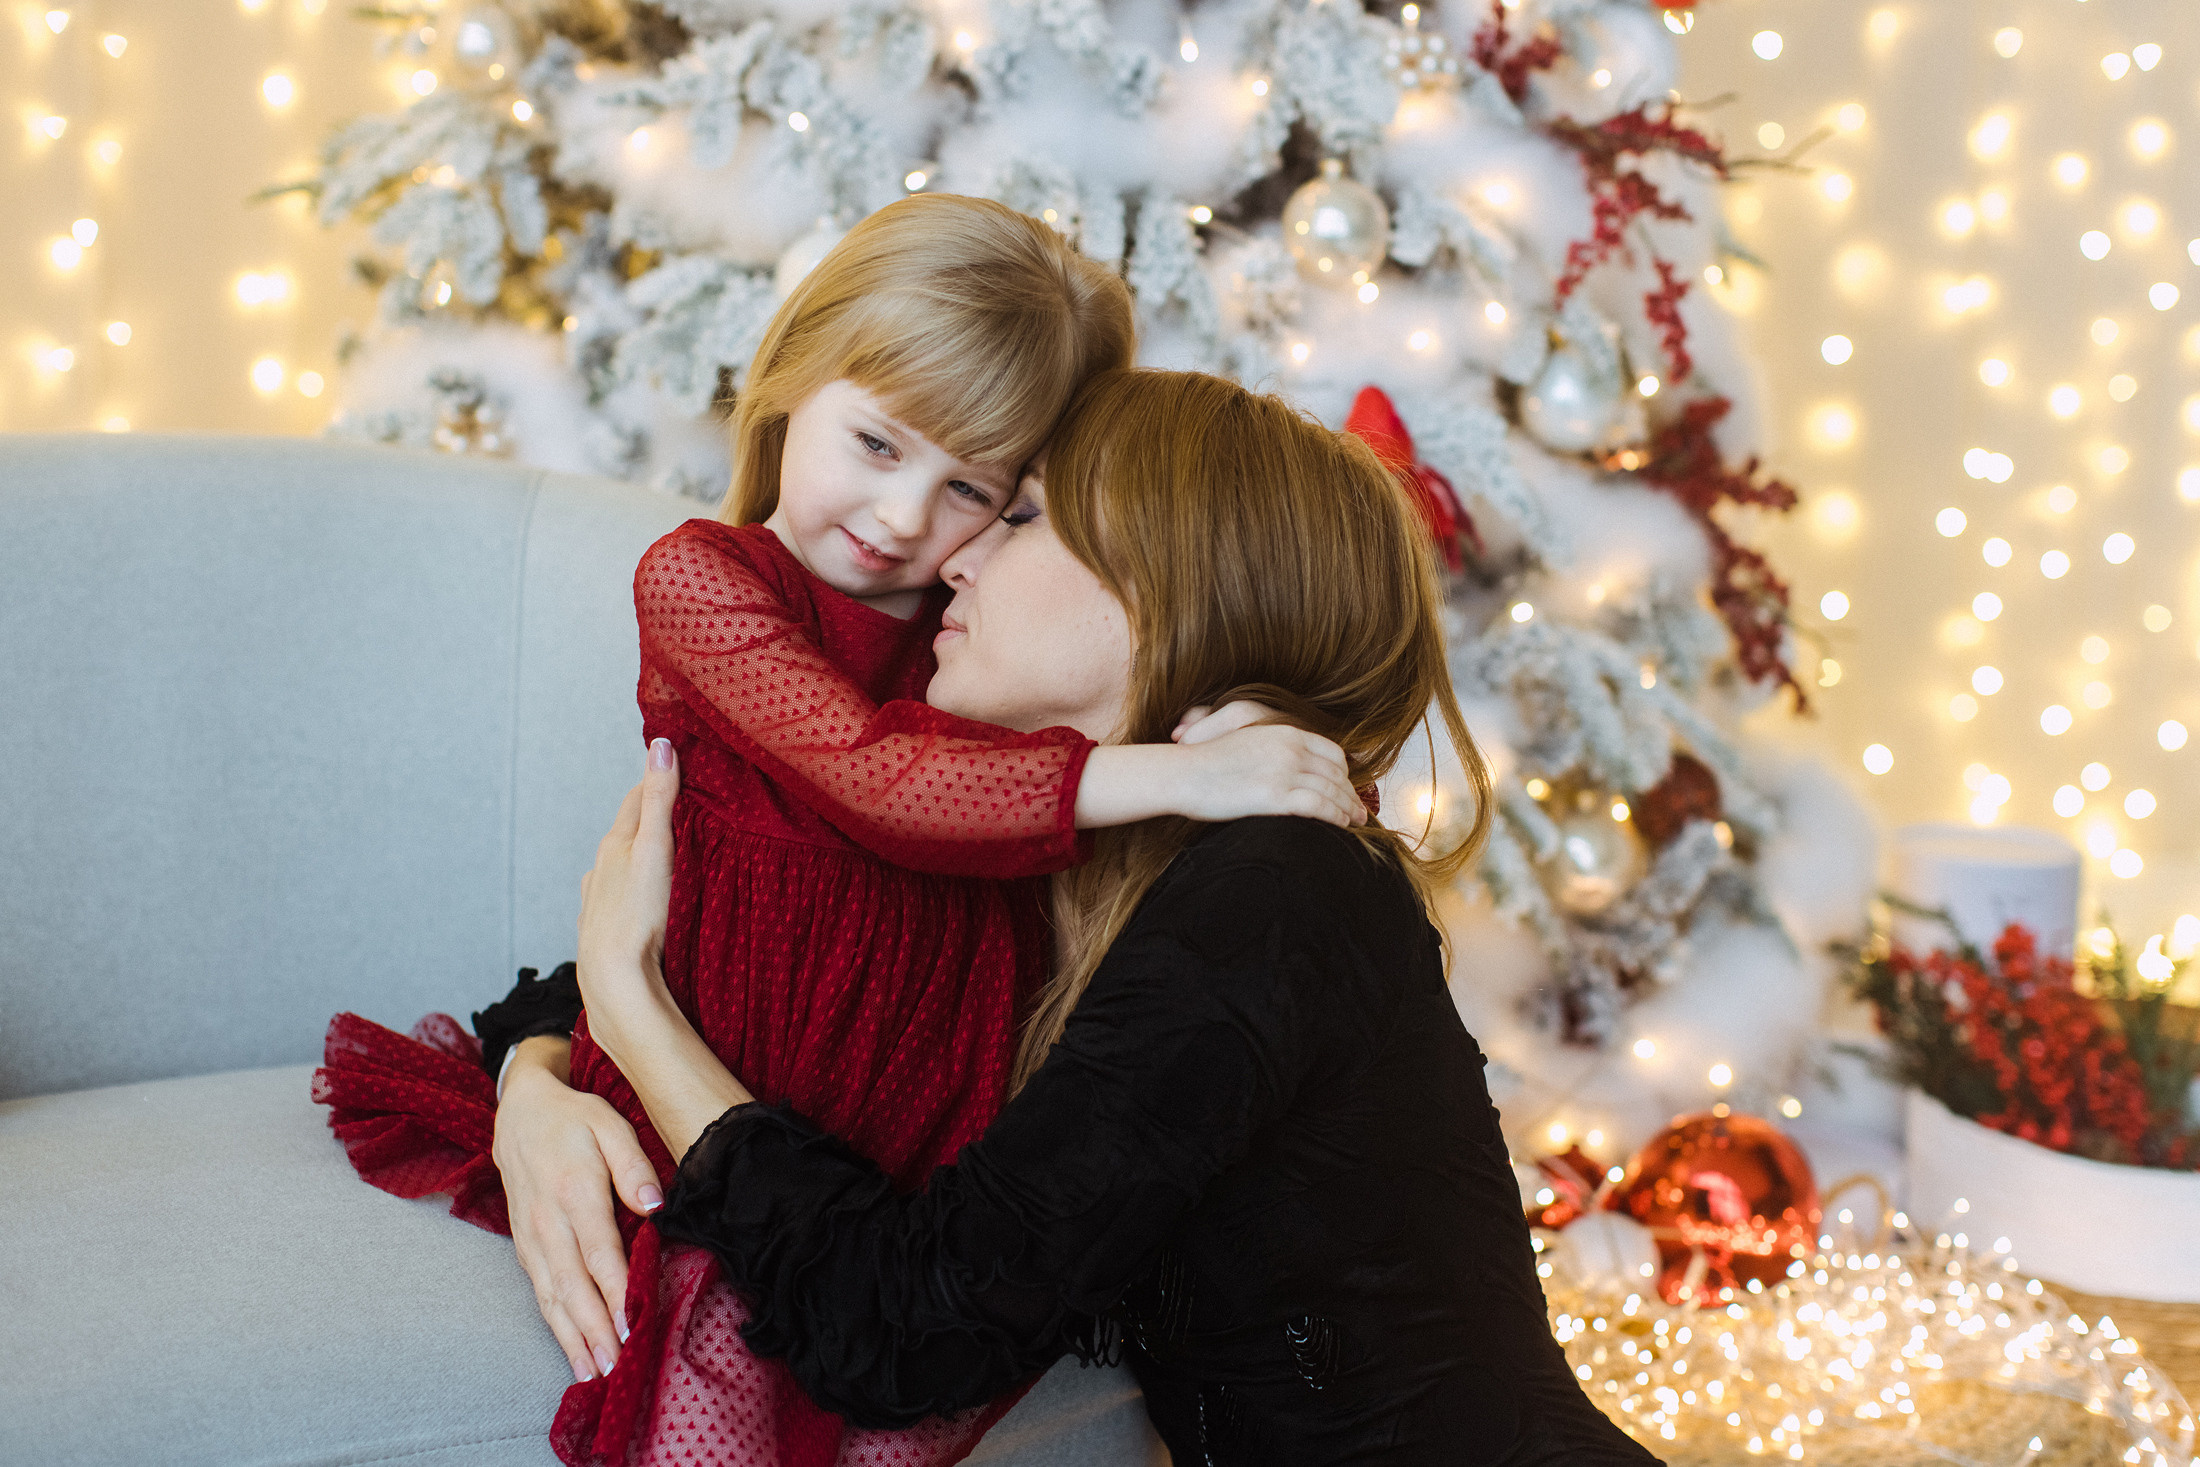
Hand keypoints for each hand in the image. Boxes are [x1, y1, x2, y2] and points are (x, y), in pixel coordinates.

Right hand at [492, 1036, 664, 1383]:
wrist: (519, 1113)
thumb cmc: (573, 1118)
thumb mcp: (609, 1123)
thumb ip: (633, 1165)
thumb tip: (656, 1206)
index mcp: (573, 1192)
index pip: (599, 1252)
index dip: (615, 1292)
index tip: (633, 1325)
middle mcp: (548, 1222)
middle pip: (574, 1286)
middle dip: (595, 1332)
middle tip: (616, 1368)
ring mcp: (532, 1239)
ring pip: (553, 1298)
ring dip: (574, 1340)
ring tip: (594, 1375)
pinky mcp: (525, 1248)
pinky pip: (541, 1294)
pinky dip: (557, 1328)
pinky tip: (573, 1352)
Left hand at [576, 738, 679, 1018]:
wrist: (614, 979)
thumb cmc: (637, 914)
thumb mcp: (655, 847)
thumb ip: (659, 798)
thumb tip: (660, 745)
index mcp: (614, 844)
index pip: (637, 797)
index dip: (661, 779)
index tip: (684, 767)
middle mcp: (600, 868)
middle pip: (628, 831)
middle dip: (653, 817)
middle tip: (686, 806)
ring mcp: (598, 900)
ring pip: (622, 867)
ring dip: (642, 857)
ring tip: (671, 855)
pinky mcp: (604, 930)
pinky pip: (621, 899)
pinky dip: (636, 890)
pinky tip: (646, 901)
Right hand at [1169, 700, 1365, 826]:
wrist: (1181, 773)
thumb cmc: (1204, 763)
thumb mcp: (1245, 742)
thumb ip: (1271, 750)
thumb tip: (1287, 769)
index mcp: (1284, 733)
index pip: (1331, 752)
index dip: (1345, 773)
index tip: (1347, 788)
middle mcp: (1290, 749)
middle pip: (1336, 774)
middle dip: (1351, 794)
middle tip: (1360, 811)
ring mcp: (1285, 771)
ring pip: (1332, 791)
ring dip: (1348, 809)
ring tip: (1356, 823)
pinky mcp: (1276, 796)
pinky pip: (1319, 807)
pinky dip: (1335, 817)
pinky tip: (1341, 826)